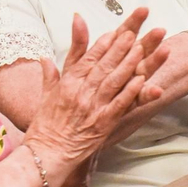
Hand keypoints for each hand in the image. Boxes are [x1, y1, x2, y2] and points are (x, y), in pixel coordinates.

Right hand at [22, 8, 168, 174]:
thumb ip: (49, 75)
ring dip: (129, 63)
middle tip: (134, 32)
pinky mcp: (102, 123)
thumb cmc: (44, 128)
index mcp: (67, 84)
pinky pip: (119, 104)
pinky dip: (131, 91)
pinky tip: (143, 80)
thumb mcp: (44, 97)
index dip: (103, 44)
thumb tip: (45, 57)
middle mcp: (80, 92)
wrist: (44, 155)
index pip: (87, 58)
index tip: (115, 31)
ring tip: (141, 48)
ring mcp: (92, 107)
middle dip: (120, 47)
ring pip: (113, 80)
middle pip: (103, 65)